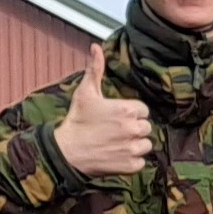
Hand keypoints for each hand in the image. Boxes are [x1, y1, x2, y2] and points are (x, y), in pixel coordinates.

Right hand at [52, 38, 155, 177]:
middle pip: (146, 127)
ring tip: (117, 143)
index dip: (131, 113)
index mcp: (127, 110)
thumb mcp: (85, 92)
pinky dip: (131, 161)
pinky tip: (117, 155)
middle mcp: (133, 128)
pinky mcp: (130, 166)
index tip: (118, 117)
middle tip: (116, 131)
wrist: (66, 151)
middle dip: (134, 128)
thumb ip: (95, 69)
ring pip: (145, 145)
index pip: (143, 110)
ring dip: (135, 145)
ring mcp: (132, 148)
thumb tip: (96, 47)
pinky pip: (140, 162)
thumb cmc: (77, 120)